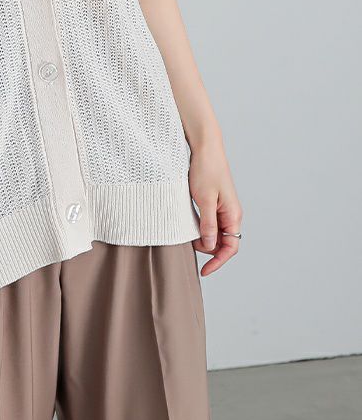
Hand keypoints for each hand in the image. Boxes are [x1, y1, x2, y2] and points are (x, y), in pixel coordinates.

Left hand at [188, 139, 242, 275]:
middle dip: (208, 251)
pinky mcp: (214, 202)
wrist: (205, 148)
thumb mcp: (204, 200)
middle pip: (223, 243)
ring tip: (186, 238)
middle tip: (188, 247)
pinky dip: (201, 229)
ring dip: (203, 239)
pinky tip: (189, 228)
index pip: (230, 247)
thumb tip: (210, 246)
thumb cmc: (206, 170)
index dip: (218, 262)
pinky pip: (210, 223)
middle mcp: (231, 214)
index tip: (204, 271)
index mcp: (233, 215)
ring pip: (216, 234)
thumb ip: (208, 224)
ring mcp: (223, 208)